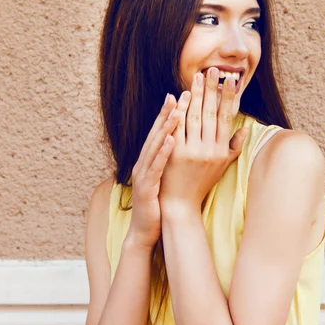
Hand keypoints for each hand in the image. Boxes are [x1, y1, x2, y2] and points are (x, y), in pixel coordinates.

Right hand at [126, 94, 179, 248]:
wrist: (146, 230)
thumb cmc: (159, 204)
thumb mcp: (167, 179)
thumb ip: (172, 161)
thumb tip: (181, 145)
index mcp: (150, 161)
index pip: (160, 133)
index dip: (168, 114)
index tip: (179, 95)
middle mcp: (143, 164)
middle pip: (155, 134)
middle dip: (166, 113)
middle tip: (176, 94)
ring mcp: (143, 175)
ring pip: (154, 147)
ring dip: (165, 128)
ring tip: (176, 110)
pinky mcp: (146, 187)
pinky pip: (156, 167)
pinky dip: (163, 152)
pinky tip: (171, 141)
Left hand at [159, 67, 249, 216]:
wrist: (180, 203)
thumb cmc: (202, 183)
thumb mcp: (223, 166)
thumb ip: (234, 146)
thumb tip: (246, 127)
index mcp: (221, 150)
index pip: (226, 118)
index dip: (228, 97)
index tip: (230, 79)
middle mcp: (209, 150)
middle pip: (210, 113)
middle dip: (212, 90)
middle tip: (212, 70)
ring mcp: (192, 152)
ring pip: (194, 117)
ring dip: (196, 95)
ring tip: (197, 77)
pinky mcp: (175, 154)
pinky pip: (177, 128)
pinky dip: (179, 111)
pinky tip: (180, 96)